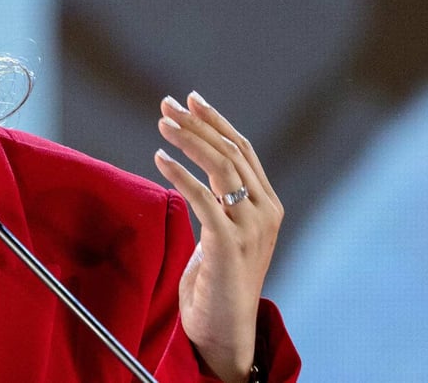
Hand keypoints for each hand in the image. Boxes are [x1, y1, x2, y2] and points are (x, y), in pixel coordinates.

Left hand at [153, 92, 282, 382]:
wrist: (223, 328)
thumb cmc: (217, 279)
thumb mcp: (225, 230)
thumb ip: (222, 199)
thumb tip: (199, 161)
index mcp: (268, 205)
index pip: (243, 150)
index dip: (216, 122)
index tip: (190, 100)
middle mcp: (265, 212)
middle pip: (230, 152)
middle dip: (196, 124)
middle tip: (166, 105)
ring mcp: (250, 229)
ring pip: (220, 168)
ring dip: (188, 141)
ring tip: (162, 124)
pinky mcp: (229, 245)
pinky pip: (203, 199)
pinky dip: (180, 174)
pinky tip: (160, 159)